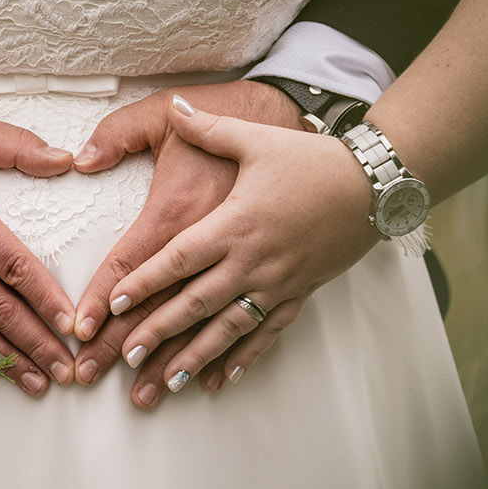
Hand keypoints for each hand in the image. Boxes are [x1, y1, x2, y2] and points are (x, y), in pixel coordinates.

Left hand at [70, 79, 306, 406]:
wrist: (373, 184)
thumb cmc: (311, 159)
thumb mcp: (255, 139)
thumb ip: (208, 127)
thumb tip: (173, 106)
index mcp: (233, 223)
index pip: (178, 259)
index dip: (144, 283)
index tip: (114, 305)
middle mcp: (252, 260)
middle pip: (196, 303)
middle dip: (159, 332)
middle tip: (125, 357)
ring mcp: (277, 282)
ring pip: (229, 328)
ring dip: (196, 357)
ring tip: (166, 382)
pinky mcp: (299, 292)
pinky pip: (268, 332)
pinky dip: (245, 357)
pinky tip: (223, 379)